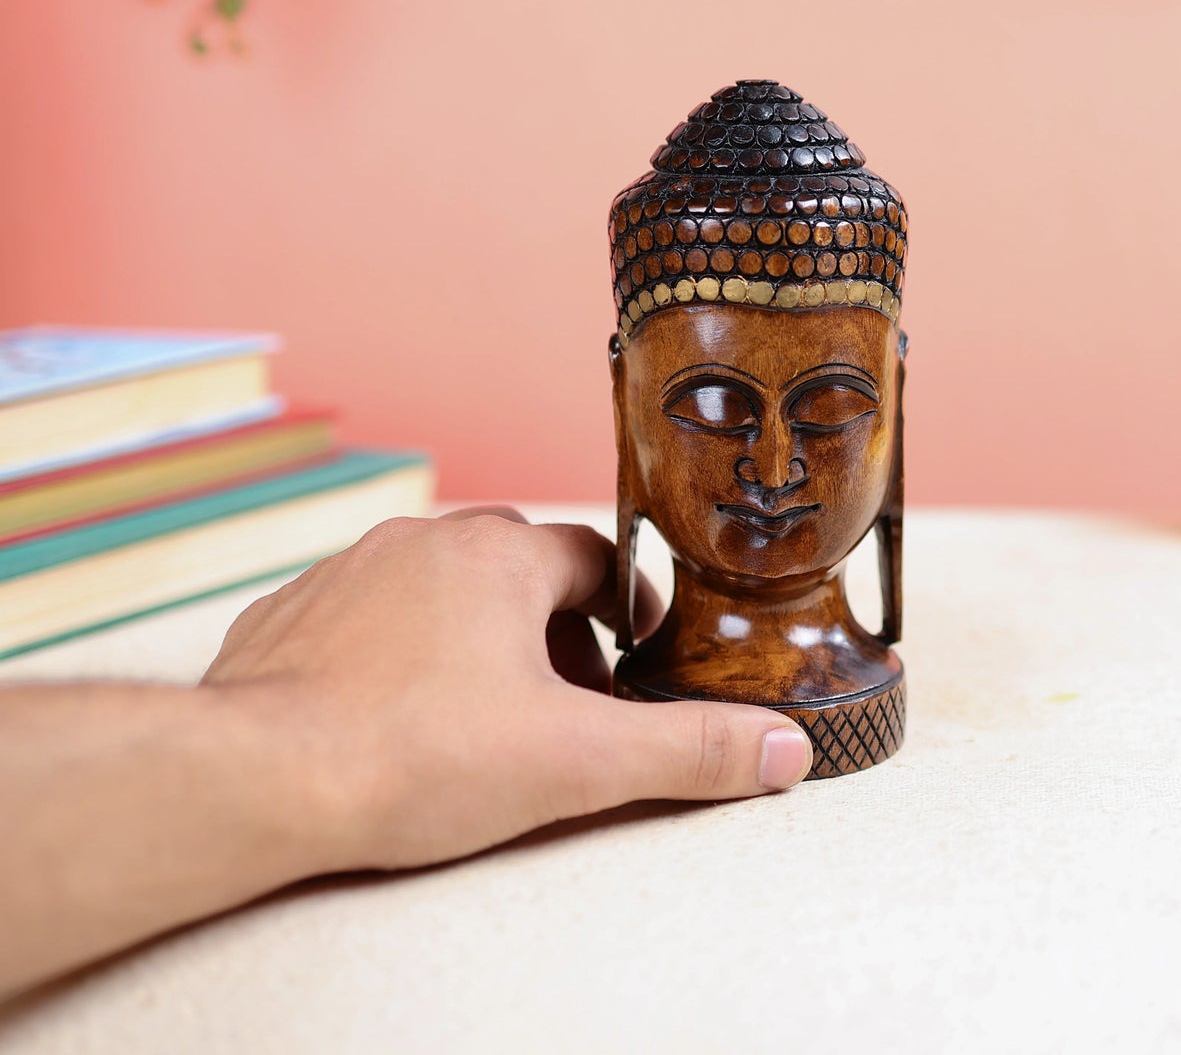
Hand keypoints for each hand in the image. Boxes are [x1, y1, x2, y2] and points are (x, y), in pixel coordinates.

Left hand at [202, 510, 812, 871]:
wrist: (257, 779)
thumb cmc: (413, 757)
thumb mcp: (576, 761)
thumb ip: (687, 751)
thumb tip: (783, 749)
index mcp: (500, 554)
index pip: (593, 556)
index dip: (625, 608)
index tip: (635, 659)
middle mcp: (425, 541)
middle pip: (518, 567)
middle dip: (554, 627)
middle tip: (568, 702)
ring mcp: (350, 570)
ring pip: (439, 586)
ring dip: (474, 635)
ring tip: (485, 713)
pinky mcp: (292, 614)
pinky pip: (367, 616)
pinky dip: (397, 653)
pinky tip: (397, 717)